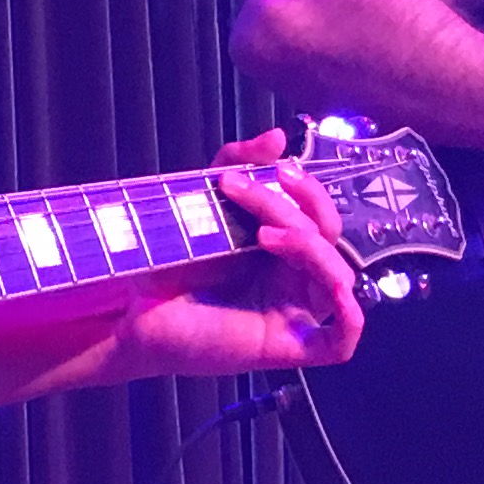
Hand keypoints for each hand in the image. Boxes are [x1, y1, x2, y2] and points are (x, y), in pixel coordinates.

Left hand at [115, 129, 368, 377]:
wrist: (134, 308)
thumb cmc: (168, 262)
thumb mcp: (205, 201)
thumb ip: (237, 163)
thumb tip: (279, 136)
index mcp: (282, 250)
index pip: (318, 216)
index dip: (307, 190)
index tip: (275, 169)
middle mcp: (293, 280)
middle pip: (327, 238)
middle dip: (296, 207)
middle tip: (251, 190)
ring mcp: (293, 314)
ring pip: (338, 276)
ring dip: (309, 245)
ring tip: (263, 234)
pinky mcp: (287, 347)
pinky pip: (340, 340)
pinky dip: (349, 315)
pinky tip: (332, 286)